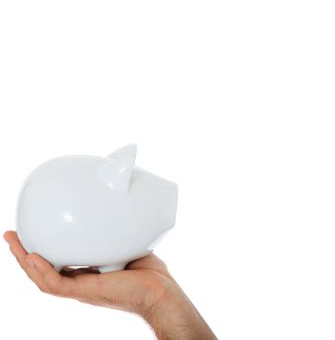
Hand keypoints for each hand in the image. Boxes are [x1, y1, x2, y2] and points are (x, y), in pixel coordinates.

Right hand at [4, 230, 216, 339]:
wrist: (160, 291)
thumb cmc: (150, 273)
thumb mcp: (128, 244)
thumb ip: (118, 229)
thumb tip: (117, 202)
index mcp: (87, 273)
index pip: (58, 264)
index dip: (43, 251)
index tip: (34, 232)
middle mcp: (80, 282)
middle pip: (43, 270)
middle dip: (25, 253)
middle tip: (12, 235)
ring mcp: (81, 289)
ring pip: (43, 278)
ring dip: (25, 261)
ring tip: (13, 243)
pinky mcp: (85, 292)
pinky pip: (56, 284)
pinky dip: (42, 271)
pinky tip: (34, 257)